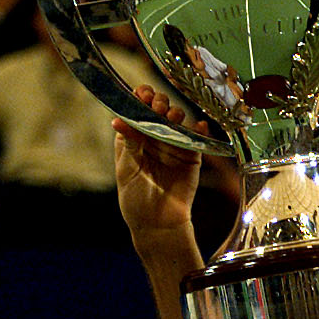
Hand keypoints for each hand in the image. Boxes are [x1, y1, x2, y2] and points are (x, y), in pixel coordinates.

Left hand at [112, 85, 207, 233]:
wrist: (157, 223)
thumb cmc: (136, 198)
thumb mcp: (126, 169)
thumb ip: (128, 143)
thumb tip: (119, 119)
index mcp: (135, 137)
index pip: (138, 109)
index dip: (141, 97)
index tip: (142, 94)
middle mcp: (154, 137)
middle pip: (159, 109)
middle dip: (159, 102)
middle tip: (157, 107)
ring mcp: (174, 145)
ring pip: (178, 119)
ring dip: (176, 113)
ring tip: (171, 116)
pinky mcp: (191, 156)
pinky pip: (197, 138)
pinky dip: (199, 129)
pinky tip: (197, 125)